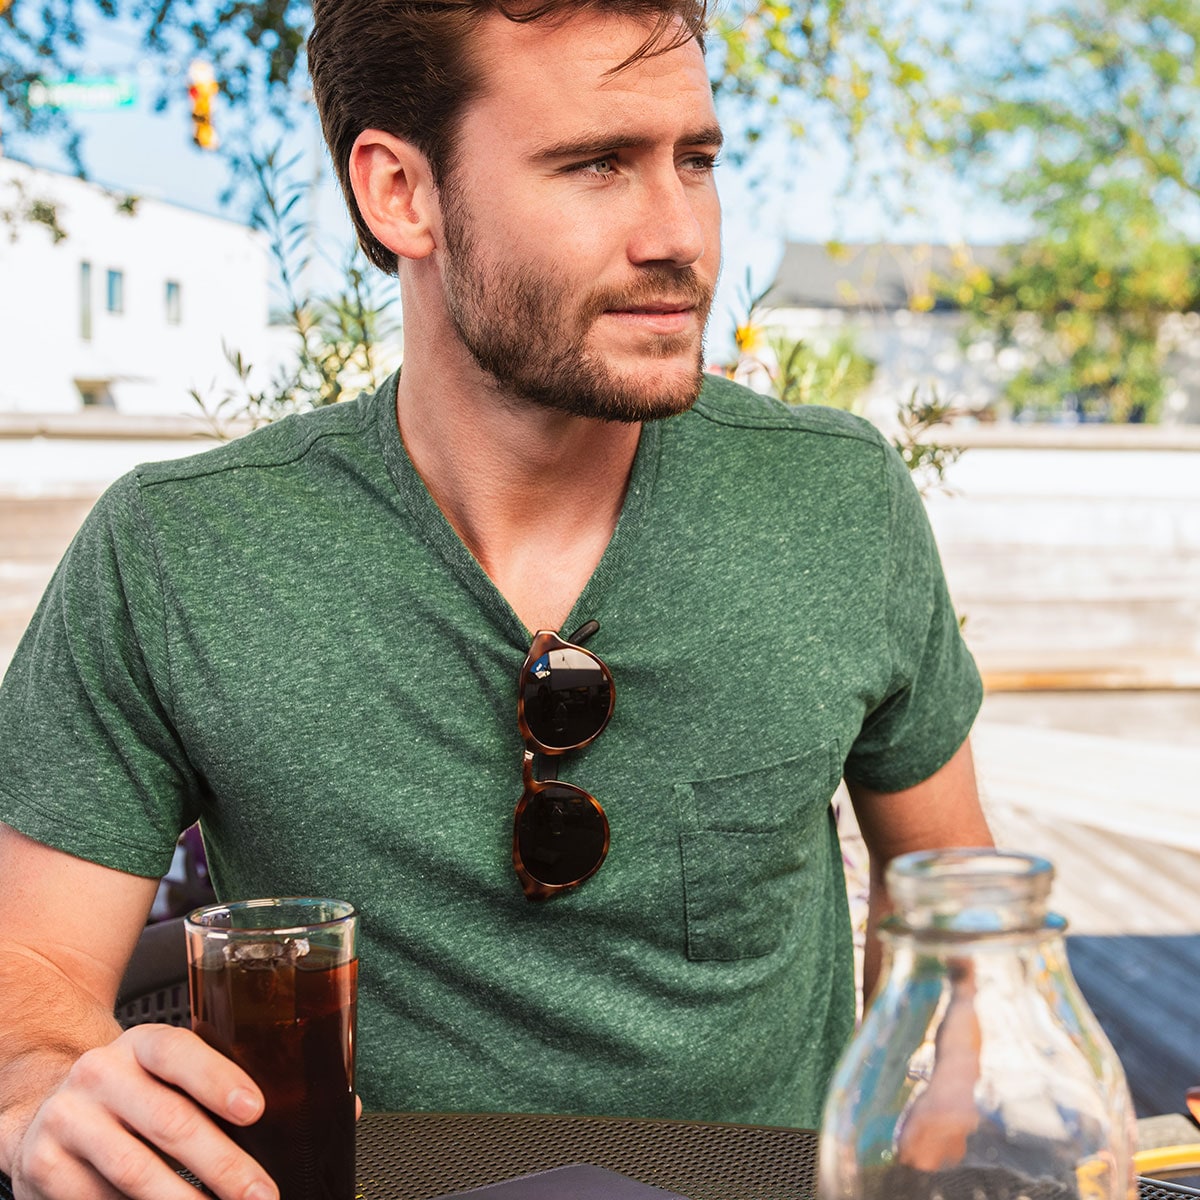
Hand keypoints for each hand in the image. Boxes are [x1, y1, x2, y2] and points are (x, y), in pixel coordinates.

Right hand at [11, 1024, 276, 1199]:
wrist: (47, 1110)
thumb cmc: (129, 1092)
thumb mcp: (159, 1073)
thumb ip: (203, 1086)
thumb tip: (271, 1123)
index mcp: (140, 1044)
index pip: (178, 1054)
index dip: (218, 1080)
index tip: (256, 1110)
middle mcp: (101, 1074)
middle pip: (169, 1121)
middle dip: (222, 1164)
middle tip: (260, 1193)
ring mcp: (68, 1119)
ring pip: (135, 1170)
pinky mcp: (44, 1166)